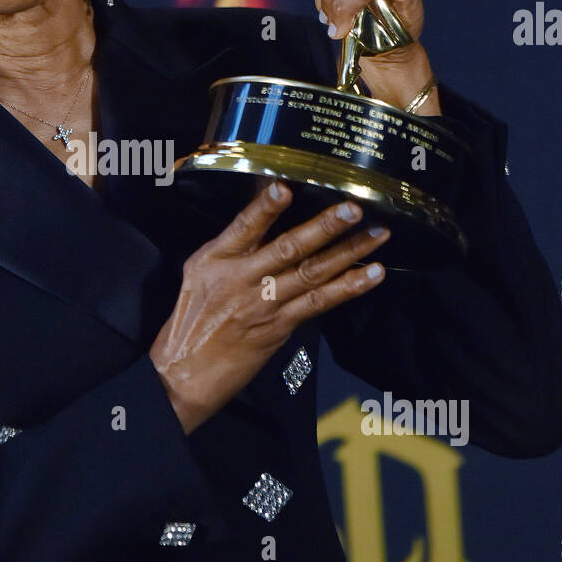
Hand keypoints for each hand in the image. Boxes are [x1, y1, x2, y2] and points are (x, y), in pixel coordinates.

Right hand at [149, 182, 388, 434]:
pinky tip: (372, 275)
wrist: (184, 374)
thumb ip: (232, 249)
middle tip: (354, 209)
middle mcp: (240, 278)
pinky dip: (348, 288)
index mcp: (214, 259)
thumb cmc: (191, 320)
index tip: (284, 188)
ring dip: (348, 253)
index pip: (243, 227)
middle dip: (324, 227)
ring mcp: (263, 304)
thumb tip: (268, 220)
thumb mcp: (198, 274)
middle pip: (288, 248)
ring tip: (377, 235)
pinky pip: (319, 303)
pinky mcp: (280, 327)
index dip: (264, 209)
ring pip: (311, 273)